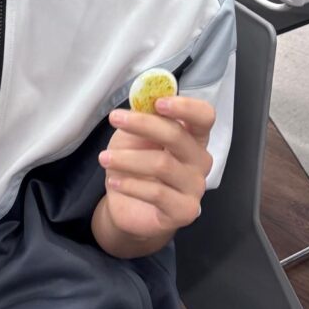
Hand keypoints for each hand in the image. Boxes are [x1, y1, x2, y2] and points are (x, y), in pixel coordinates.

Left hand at [97, 97, 214, 246]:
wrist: (127, 205)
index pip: (204, 116)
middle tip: (115, 118)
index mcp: (194, 136)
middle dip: (143, 124)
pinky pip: (157, 193)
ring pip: (162, 164)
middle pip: (177, 136)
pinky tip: (114, 181)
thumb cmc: (135, 164)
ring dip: (128, 158)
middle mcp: (200, 160)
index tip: (157, 102)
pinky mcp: (184, 211)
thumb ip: (144, 116)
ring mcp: (195, 187)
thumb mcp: (135, 135)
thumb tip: (143, 98)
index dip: (185, 107)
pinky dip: (131, 185)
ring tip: (104, 158)